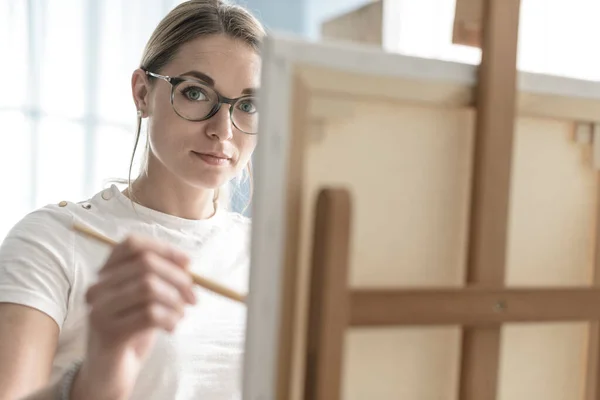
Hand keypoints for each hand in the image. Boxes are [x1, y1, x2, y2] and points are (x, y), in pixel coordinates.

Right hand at [72, 235, 195, 399]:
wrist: (109, 372)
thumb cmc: (132, 330)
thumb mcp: (146, 299)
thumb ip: (160, 278)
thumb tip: (186, 262)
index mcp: (105, 274)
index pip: (132, 244)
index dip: (164, 249)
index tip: (188, 263)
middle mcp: (98, 288)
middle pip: (146, 264)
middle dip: (178, 278)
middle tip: (192, 297)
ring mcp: (100, 310)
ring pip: (149, 287)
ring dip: (175, 301)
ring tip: (180, 315)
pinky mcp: (109, 332)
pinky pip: (150, 314)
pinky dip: (170, 318)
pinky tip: (171, 327)